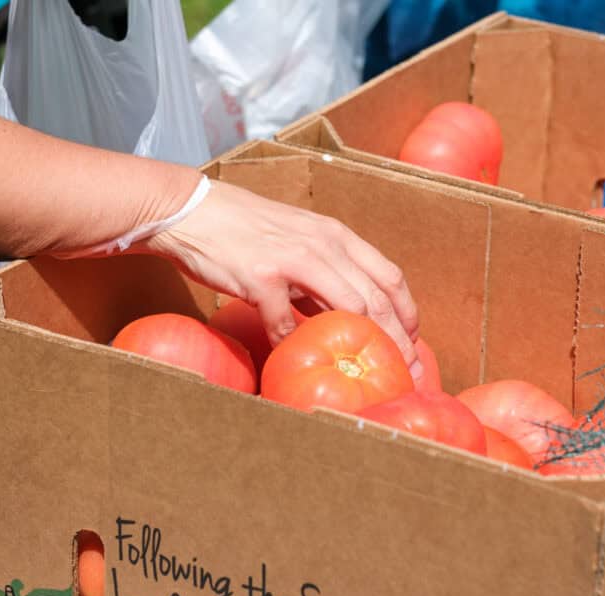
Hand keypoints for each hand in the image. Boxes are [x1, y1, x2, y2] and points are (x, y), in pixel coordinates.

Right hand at [137, 179, 422, 378]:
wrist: (191, 212)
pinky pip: (285, 323)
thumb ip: (323, 275)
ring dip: (362, 346)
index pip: (390, 275)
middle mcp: (322, 244)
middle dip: (397, 341)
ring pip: (348, 308)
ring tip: (366, 374)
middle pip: (377, 299)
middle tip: (406, 371)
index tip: (413, 341)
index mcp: (336, 236)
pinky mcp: (260, 277)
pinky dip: (291, 345)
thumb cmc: (244, 230)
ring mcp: (293, 259)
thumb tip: (346, 314)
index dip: (407, 313)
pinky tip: (291, 358)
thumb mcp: (296, 242)